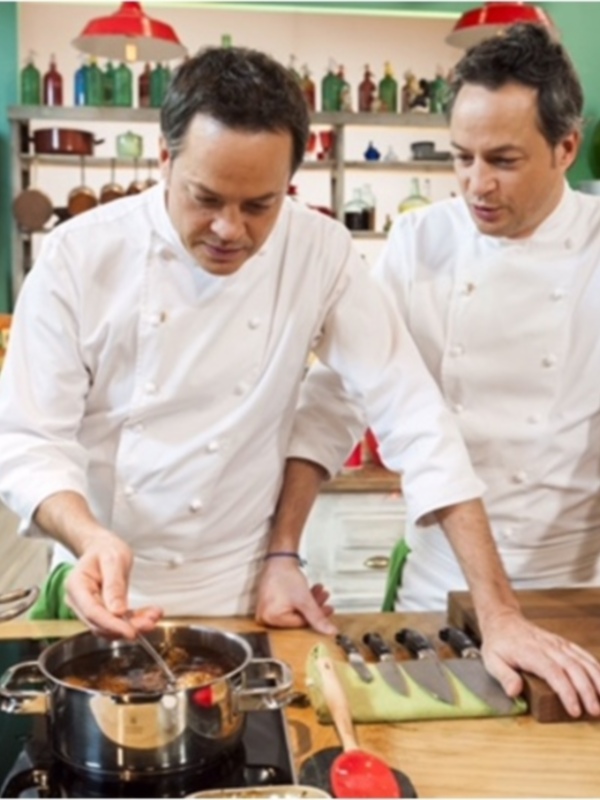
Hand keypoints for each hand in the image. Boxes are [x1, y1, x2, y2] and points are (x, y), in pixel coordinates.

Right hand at [65, 531, 162, 638]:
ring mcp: (89, 608)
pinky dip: (134, 620)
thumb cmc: (105, 549)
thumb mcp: (113, 560)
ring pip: (110, 626)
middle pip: (100, 623)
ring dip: (133, 625)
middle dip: (125, 627)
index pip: (92, 612)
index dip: (112, 624)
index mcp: (77, 586)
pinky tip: (149, 615)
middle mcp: (79, 601)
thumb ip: (114, 585)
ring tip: (153, 617)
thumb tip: (117, 611)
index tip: (130, 631)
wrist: (102, 547)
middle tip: (149, 623)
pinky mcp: (102, 611)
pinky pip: (117, 621)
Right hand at [255, 557, 336, 634]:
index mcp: (272, 619)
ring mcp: (266, 609)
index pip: (300, 623)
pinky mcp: (269, 602)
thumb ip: (317, 617)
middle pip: (297, 616)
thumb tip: (331, 632)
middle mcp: (265, 617)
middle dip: (314, 606)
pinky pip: (288, 605)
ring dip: (309, 601)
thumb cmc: (287, 576)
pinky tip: (310, 591)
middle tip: (325, 597)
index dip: (317, 615)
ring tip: (320, 590)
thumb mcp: (304, 599)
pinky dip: (299, 599)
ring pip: (294, 609)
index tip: (329, 608)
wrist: (279, 558)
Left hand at [479, 608, 599, 717]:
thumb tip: (514, 692)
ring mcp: (558, 644)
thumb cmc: (498, 644)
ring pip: (582, 660)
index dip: (566, 691)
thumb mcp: (491, 660)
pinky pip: (583, 654)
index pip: (553, 672)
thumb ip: (504, 676)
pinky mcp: (564, 644)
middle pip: (573, 668)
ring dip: (597, 679)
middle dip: (587, 690)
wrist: (503, 621)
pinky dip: (597, 667)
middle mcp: (548, 647)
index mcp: (530, 652)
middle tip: (595, 711)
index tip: (575, 710)